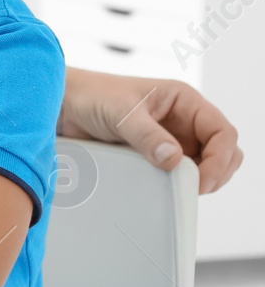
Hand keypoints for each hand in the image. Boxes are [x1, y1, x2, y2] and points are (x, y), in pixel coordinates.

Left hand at [59, 68, 243, 193]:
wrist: (63, 107)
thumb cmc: (92, 96)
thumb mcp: (121, 113)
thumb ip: (147, 136)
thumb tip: (174, 159)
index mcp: (184, 101)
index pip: (222, 132)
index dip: (221, 157)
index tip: (204, 179)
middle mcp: (183, 120)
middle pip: (223, 152)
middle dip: (217, 172)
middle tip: (195, 189)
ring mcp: (172, 139)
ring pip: (204, 166)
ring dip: (199, 180)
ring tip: (179, 189)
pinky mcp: (156, 155)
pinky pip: (179, 174)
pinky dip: (179, 184)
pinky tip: (166, 189)